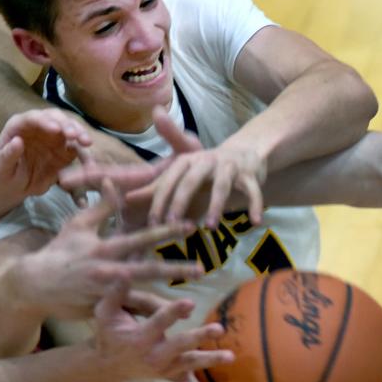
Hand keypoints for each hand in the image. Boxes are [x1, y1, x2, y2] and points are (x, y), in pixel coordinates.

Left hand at [0, 108, 90, 198]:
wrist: (15, 186)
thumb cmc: (3, 174)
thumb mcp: (1, 168)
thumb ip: (8, 155)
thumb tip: (17, 141)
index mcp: (20, 125)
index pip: (33, 118)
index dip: (45, 121)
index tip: (56, 130)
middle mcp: (39, 126)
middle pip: (55, 118)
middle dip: (66, 124)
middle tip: (75, 136)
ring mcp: (53, 137)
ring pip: (69, 129)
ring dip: (79, 133)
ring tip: (87, 142)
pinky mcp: (64, 149)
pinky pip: (76, 147)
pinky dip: (84, 152)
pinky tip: (89, 159)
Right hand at [19, 186, 205, 319]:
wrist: (34, 285)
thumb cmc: (59, 251)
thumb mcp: (78, 225)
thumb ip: (102, 206)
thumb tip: (113, 180)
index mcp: (104, 247)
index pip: (140, 237)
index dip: (165, 231)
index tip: (189, 226)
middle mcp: (106, 271)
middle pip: (146, 270)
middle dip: (174, 269)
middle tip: (199, 268)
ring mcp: (104, 295)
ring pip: (139, 299)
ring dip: (165, 303)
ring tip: (190, 307)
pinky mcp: (100, 313)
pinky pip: (127, 318)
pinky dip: (145, 322)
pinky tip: (166, 329)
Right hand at [93, 284, 232, 381]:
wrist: (108, 365)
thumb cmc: (108, 334)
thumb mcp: (105, 313)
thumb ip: (115, 293)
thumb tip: (125, 272)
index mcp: (140, 338)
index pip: (160, 322)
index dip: (174, 311)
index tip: (190, 302)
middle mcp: (154, 355)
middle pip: (180, 345)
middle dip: (200, 337)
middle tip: (218, 329)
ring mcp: (165, 369)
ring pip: (190, 365)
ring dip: (211, 360)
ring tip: (230, 356)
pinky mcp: (171, 378)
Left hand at [136, 109, 265, 226]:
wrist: (244, 153)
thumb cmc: (206, 169)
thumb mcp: (181, 174)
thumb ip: (156, 183)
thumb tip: (126, 197)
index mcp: (187, 160)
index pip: (169, 180)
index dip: (160, 200)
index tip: (152, 222)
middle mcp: (207, 160)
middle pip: (191, 180)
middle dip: (180, 202)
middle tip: (172, 224)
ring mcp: (230, 167)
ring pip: (222, 186)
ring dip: (216, 206)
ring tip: (210, 228)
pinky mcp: (250, 175)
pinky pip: (253, 191)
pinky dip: (255, 205)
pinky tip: (256, 222)